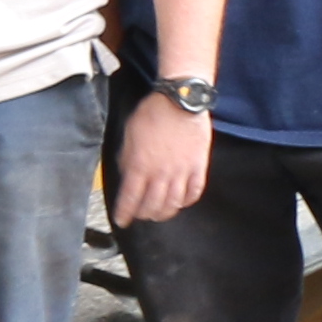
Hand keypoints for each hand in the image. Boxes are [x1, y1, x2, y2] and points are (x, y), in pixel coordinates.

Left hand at [116, 95, 213, 225]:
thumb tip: (126, 174)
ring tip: (159, 213)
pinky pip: (194, 192)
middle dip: (144, 215)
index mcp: (139, 165)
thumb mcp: (129, 134)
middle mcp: (160, 173)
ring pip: (173, 203)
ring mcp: (182, 172)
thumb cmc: (152, 113)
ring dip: (165, 212)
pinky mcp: (199, 167)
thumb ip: (127, 158)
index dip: (125, 213)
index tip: (122, 220)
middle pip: (152, 206)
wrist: (181, 100)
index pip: (130, 198)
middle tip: (140, 215)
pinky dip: (187, 201)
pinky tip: (181, 202)